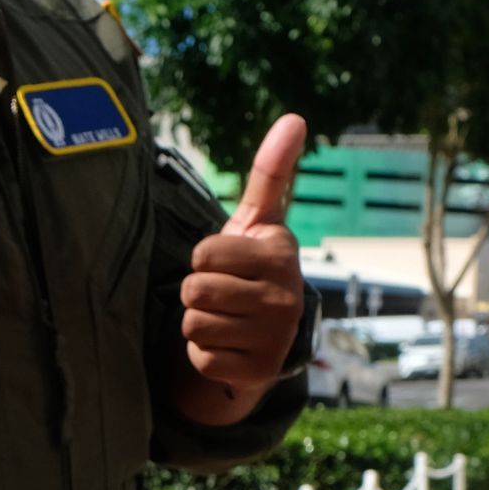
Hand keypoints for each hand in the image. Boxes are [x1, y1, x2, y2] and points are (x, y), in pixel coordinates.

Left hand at [177, 111, 307, 423]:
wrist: (264, 335)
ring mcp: (274, 338)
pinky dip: (204, 354)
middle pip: (195, 290)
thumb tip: (295, 117)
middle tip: (221, 295)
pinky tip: (227, 347)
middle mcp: (286, 297)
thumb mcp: (258, 221)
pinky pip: (200, 358)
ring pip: (194, 324)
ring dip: (198, 323)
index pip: (203, 253)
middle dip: (196, 293)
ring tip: (224, 320)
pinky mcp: (258, 372)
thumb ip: (271, 173)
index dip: (203, 259)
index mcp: (281, 254)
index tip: (226, 263)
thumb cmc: (250, 268)